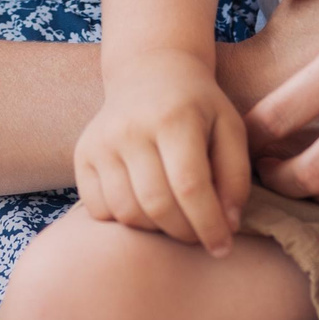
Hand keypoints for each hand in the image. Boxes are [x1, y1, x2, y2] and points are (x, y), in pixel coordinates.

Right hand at [76, 51, 249, 256]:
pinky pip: (99, 209)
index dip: (209, 225)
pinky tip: (145, 209)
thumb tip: (228, 226)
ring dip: (155, 230)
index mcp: (173, 118)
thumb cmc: (197, 106)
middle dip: (184, 233)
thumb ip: (236, 177)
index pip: (190, 186)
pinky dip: (124, 221)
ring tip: (175, 221)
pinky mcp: (82, 154)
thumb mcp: (230, 128)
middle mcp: (130, 128)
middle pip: (157, 204)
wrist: (148, 72)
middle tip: (200, 236)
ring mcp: (101, 142)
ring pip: (126, 212)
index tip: (223, 248)